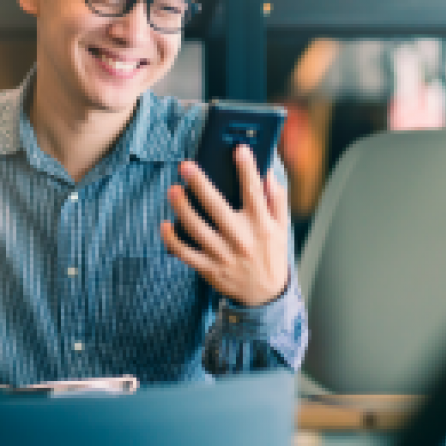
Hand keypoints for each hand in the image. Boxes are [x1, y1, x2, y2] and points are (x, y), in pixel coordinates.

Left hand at [160, 144, 288, 306]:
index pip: (253, 192)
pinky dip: (172, 240)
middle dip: (200, 184)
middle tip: (186, 166)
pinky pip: (185, 253)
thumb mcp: (281, 227)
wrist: (266, 296)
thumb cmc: (271, 254)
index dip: (247, 169)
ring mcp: (222, 254)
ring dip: (182, 208)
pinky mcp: (209, 268)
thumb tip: (267, 174)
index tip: (239, 149)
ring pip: (196, 228)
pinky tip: (164, 224)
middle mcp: (240, 238)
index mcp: (260, 225)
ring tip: (173, 190)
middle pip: (216, 207)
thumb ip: (276, 199)